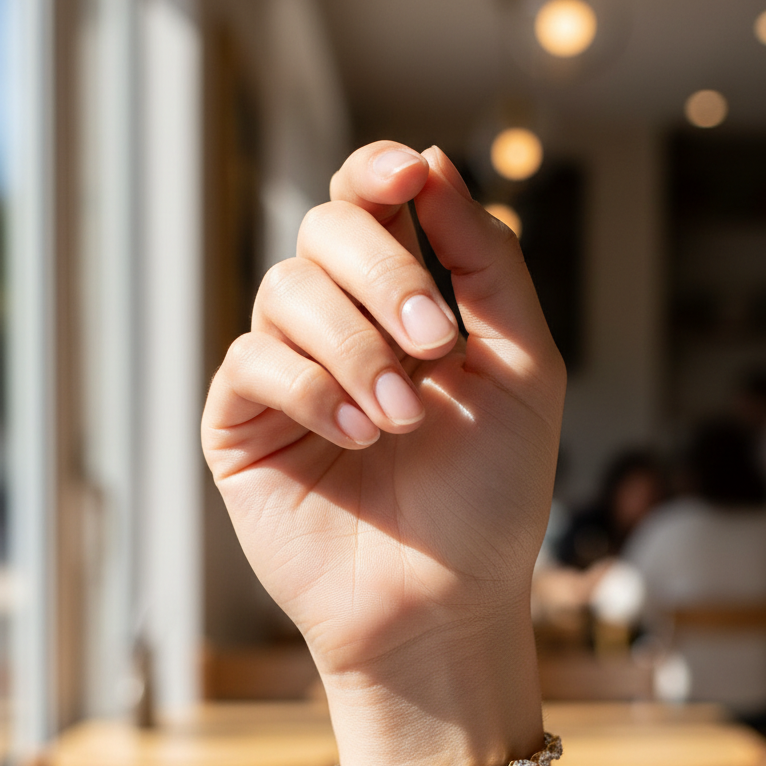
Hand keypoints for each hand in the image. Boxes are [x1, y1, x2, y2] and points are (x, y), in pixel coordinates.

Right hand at [202, 143, 564, 762]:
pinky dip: (313, 390)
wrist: (443, 603)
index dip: (379, 172)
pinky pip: (254, 360)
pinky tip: (354, 439)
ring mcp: (287, 372)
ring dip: (356, 348)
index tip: (409, 175)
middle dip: (383, 274)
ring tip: (397, 423)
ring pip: (287, 291)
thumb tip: (433, 162)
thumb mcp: (525, 370)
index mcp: (404, 304)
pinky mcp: (241, 421)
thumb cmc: (491, 496)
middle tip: (433, 344)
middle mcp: (340, 326)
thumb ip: (489, 266)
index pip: (371, 203)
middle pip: (324, 228)